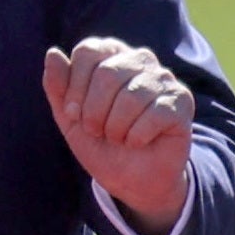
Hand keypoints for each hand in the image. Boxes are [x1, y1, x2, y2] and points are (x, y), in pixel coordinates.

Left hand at [43, 37, 193, 234]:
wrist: (133, 182)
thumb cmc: (103, 146)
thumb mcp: (71, 120)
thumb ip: (58, 88)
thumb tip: (53, 53)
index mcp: (111, 56)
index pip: (88, 51)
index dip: (74, 86)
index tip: (73, 114)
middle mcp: (140, 59)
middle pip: (108, 73)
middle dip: (94, 112)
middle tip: (98, 132)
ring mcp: (163, 78)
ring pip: (131, 97)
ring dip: (116, 129)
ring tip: (119, 138)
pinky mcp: (181, 101)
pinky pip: (154, 115)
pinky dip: (137, 138)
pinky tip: (139, 142)